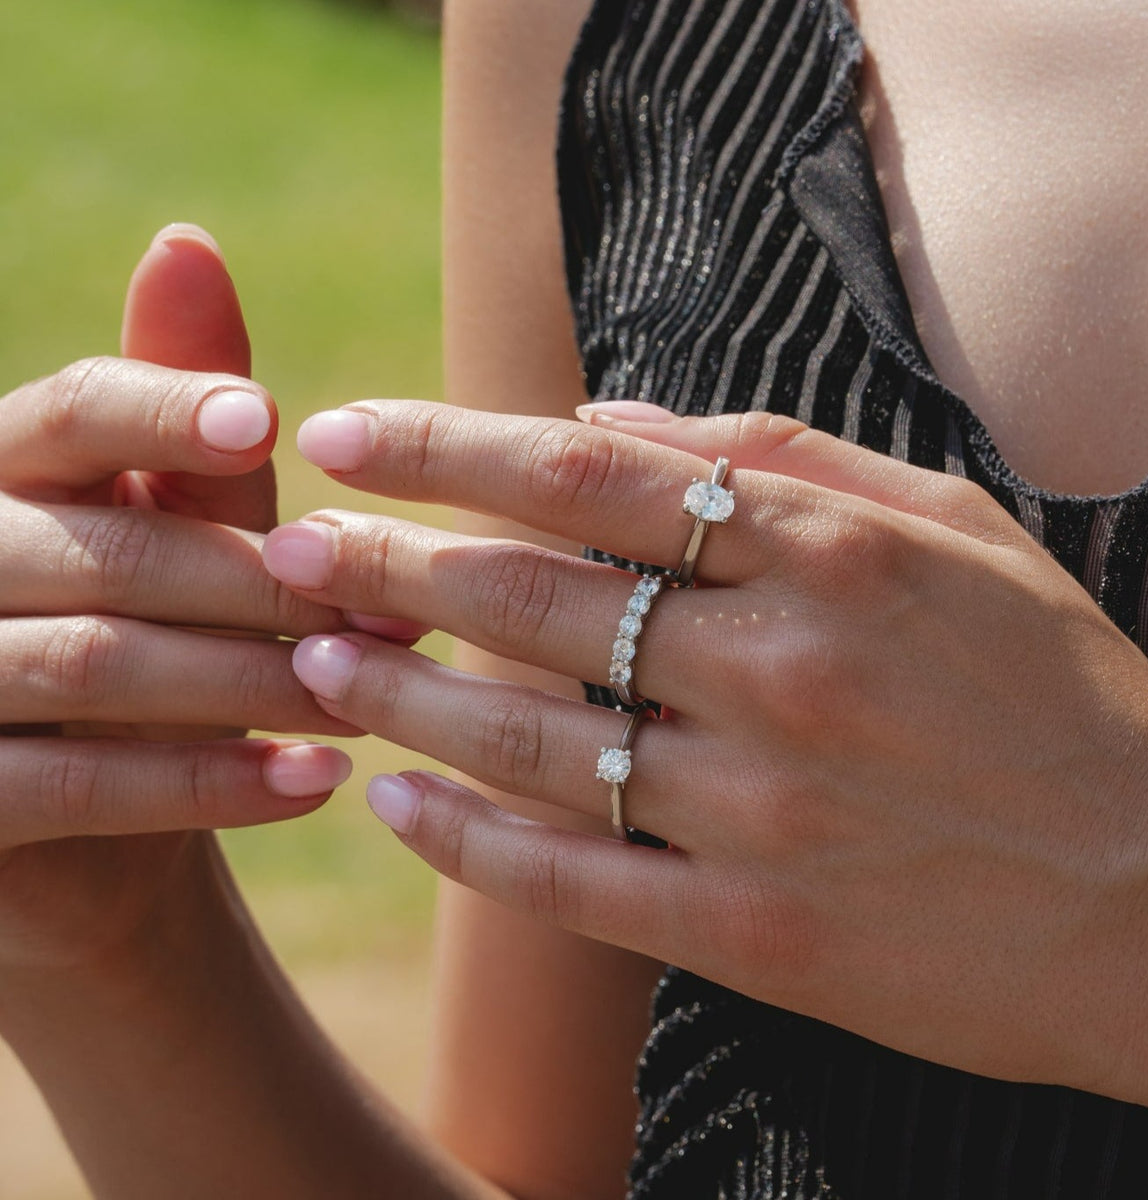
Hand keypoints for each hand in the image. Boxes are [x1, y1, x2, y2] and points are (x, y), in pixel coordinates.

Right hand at [0, 227, 354, 977]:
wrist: (87, 825)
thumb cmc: (148, 643)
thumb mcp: (172, 529)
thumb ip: (181, 420)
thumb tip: (188, 241)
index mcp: (6, 471)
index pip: (75, 410)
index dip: (168, 410)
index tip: (269, 422)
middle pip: (113, 549)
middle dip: (269, 590)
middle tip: (397, 623)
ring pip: (101, 664)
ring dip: (257, 686)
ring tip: (373, 705)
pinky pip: (78, 787)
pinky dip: (206, 784)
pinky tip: (315, 785)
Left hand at [264, 398, 1147, 1117]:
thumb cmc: (1058, 693)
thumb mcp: (957, 526)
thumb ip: (786, 453)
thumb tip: (617, 413)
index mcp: (829, 553)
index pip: (588, 471)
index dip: (447, 444)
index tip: (347, 434)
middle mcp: (779, 671)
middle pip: (530, 594)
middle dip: (385, 562)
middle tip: (288, 548)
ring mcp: (759, 809)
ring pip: (527, 736)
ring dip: (400, 692)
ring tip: (312, 660)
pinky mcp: (753, 931)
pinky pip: (570, 878)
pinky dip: (466, 839)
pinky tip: (392, 804)